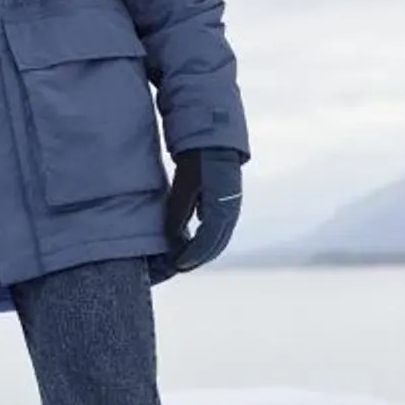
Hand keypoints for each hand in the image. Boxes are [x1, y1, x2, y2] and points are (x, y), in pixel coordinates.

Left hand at [148, 147, 243, 283]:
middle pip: (216, 244)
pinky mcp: (228, 202)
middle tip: (179, 266)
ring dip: (204, 250)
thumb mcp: (184, 185)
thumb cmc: (197, 160)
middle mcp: (231, 211)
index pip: (207, 241)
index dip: (192, 255)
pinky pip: (219, 227)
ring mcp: (232, 207)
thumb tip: (173, 238)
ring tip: (185, 257)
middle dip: (198, 257)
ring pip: (219, 237)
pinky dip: (208, 238)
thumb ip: (178, 212)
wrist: (214, 138)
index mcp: (221, 208)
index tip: (177, 265)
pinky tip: (194, 240)